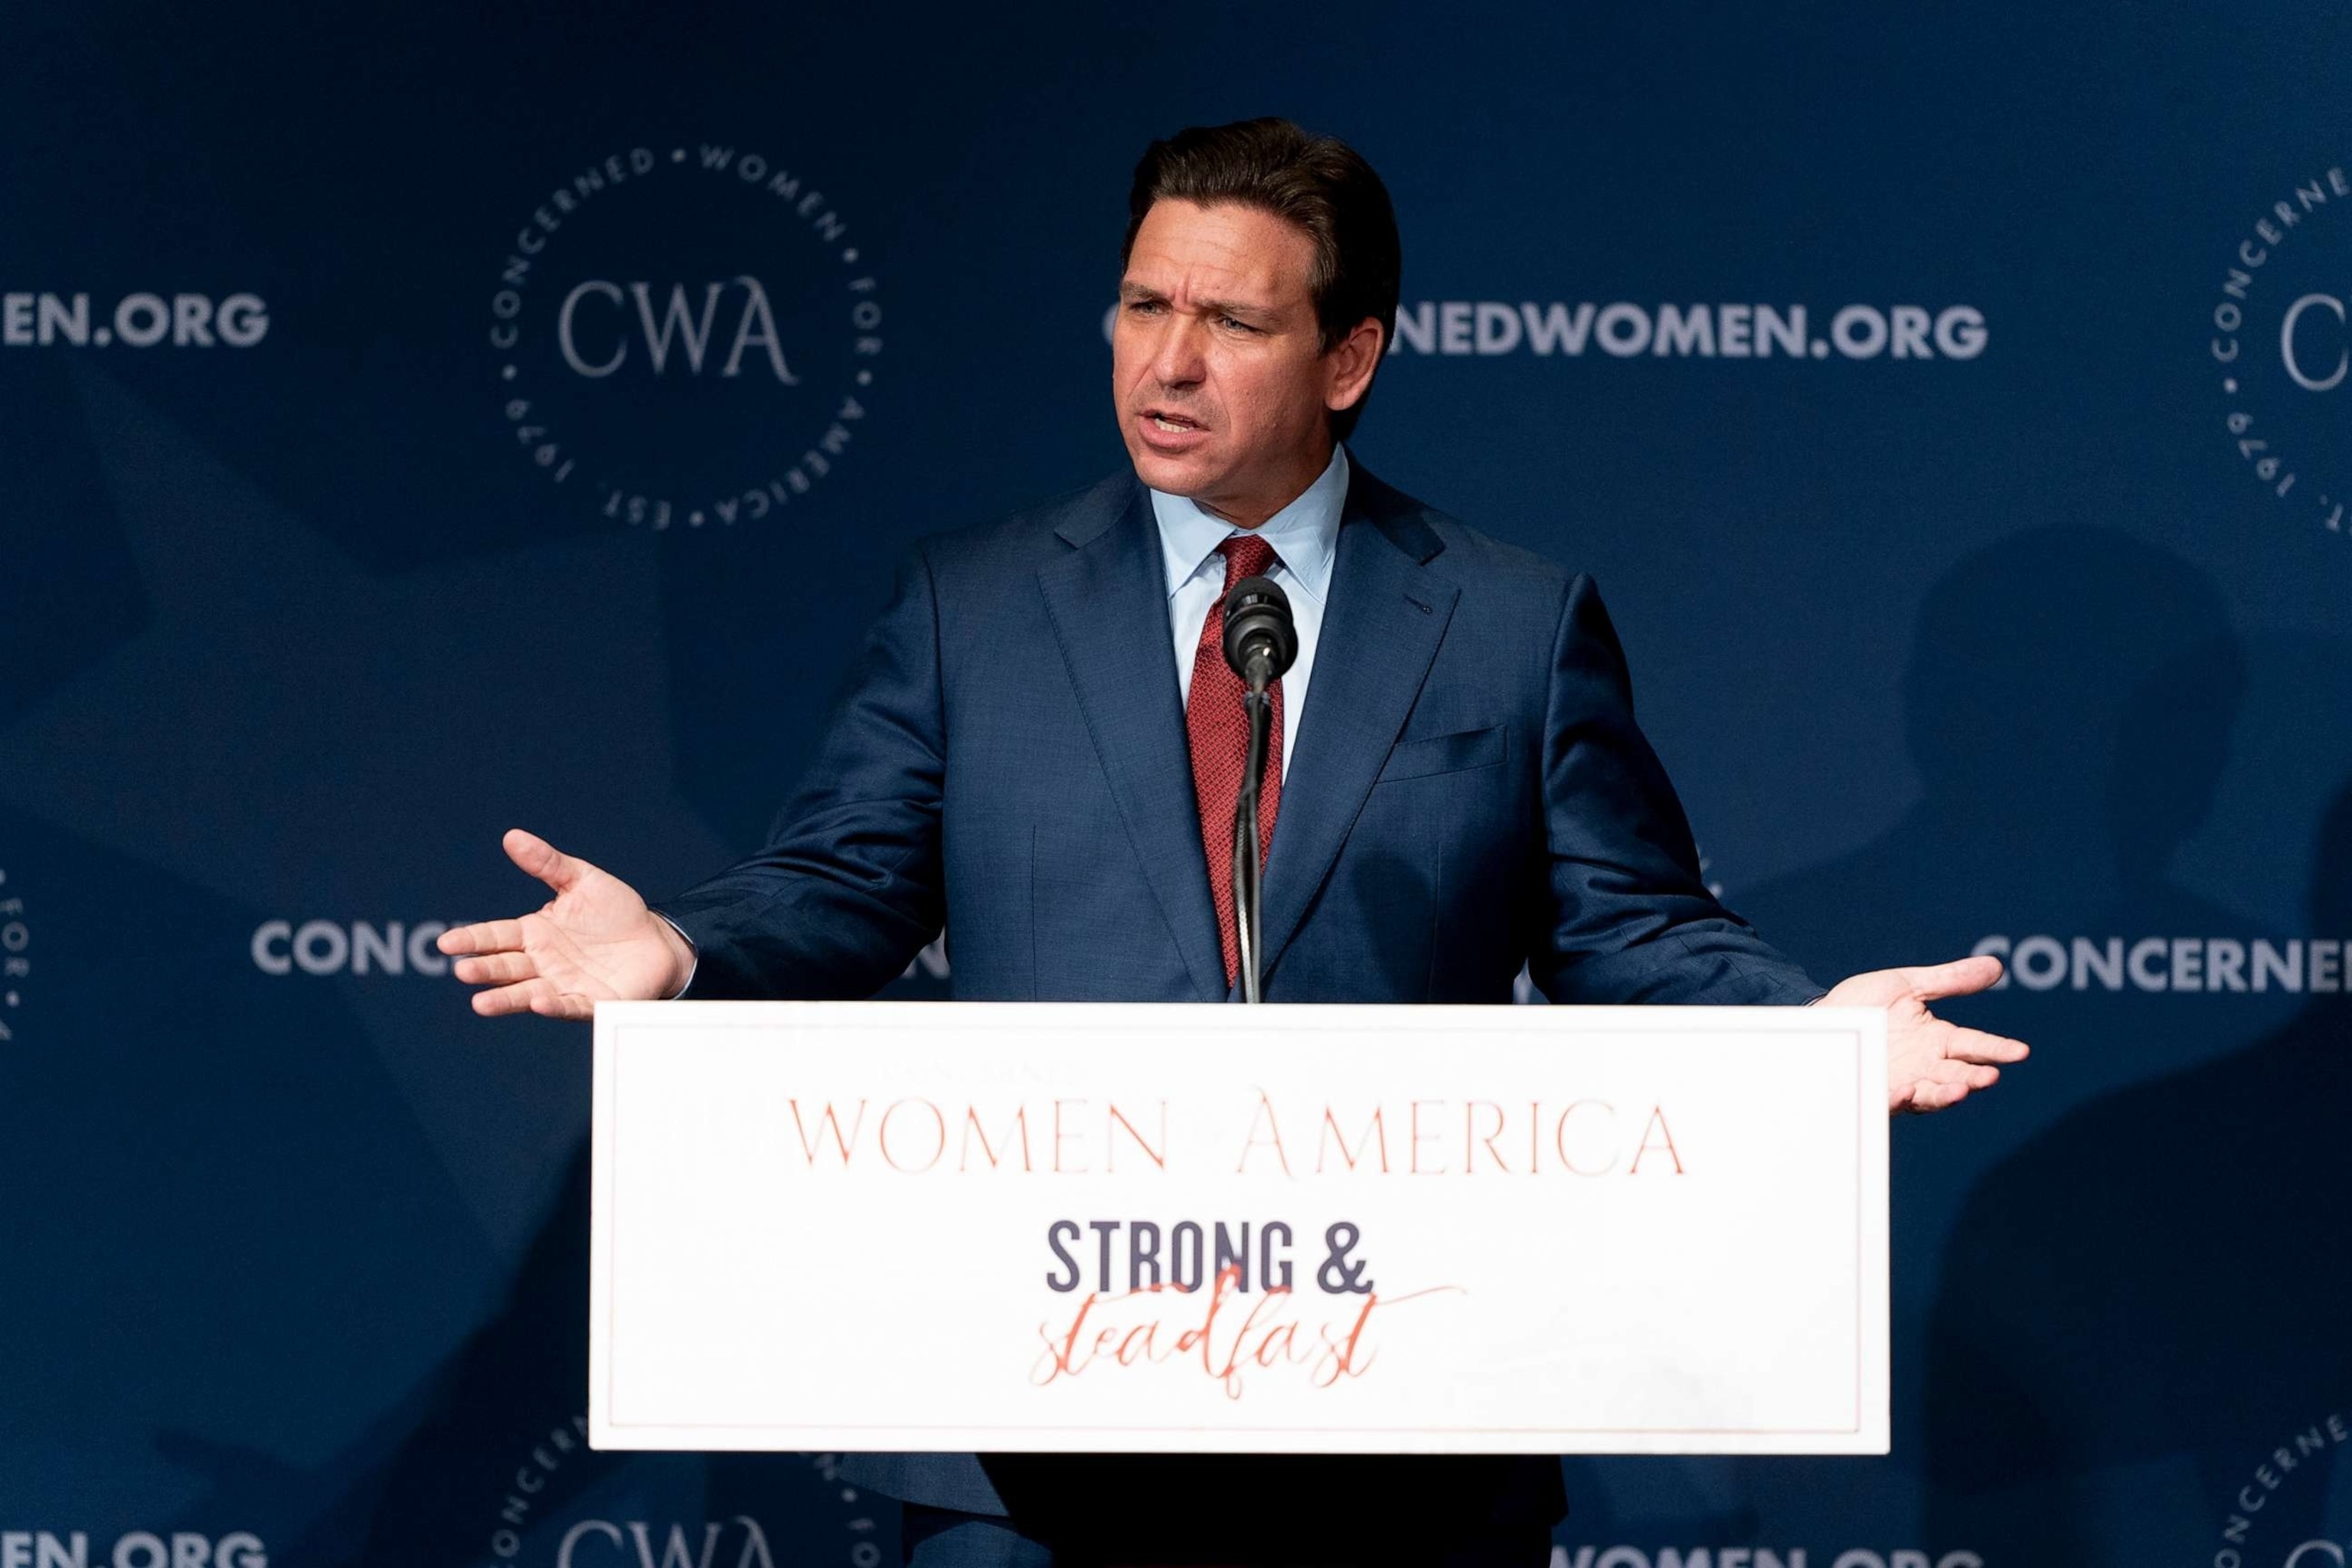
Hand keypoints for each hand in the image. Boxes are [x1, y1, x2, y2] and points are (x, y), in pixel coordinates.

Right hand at [437, 829, 693, 1019]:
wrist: (658, 940)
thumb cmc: (616, 912)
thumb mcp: (581, 881)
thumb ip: (547, 863)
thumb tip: (513, 837)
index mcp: (534, 933)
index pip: (495, 936)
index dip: (472, 939)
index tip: (448, 943)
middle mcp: (542, 962)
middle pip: (506, 967)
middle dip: (484, 970)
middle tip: (463, 971)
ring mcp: (563, 984)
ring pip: (527, 993)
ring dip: (506, 998)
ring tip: (481, 1003)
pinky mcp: (591, 1002)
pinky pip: (569, 1005)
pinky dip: (552, 1005)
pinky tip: (538, 1002)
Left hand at [1818, 954, 2029, 1114]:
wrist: (1819, 1016)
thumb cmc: (1863, 1003)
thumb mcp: (1907, 985)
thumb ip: (1949, 980)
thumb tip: (1996, 967)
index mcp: (1937, 1039)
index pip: (1975, 1046)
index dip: (1998, 1050)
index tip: (2020, 1052)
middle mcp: (1924, 1065)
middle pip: (1958, 1075)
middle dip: (1974, 1078)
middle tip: (1990, 1076)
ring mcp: (1901, 1081)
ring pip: (1931, 1094)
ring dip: (1946, 1094)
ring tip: (1961, 1090)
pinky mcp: (1874, 1090)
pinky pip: (1888, 1100)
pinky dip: (1900, 1098)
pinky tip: (1907, 1091)